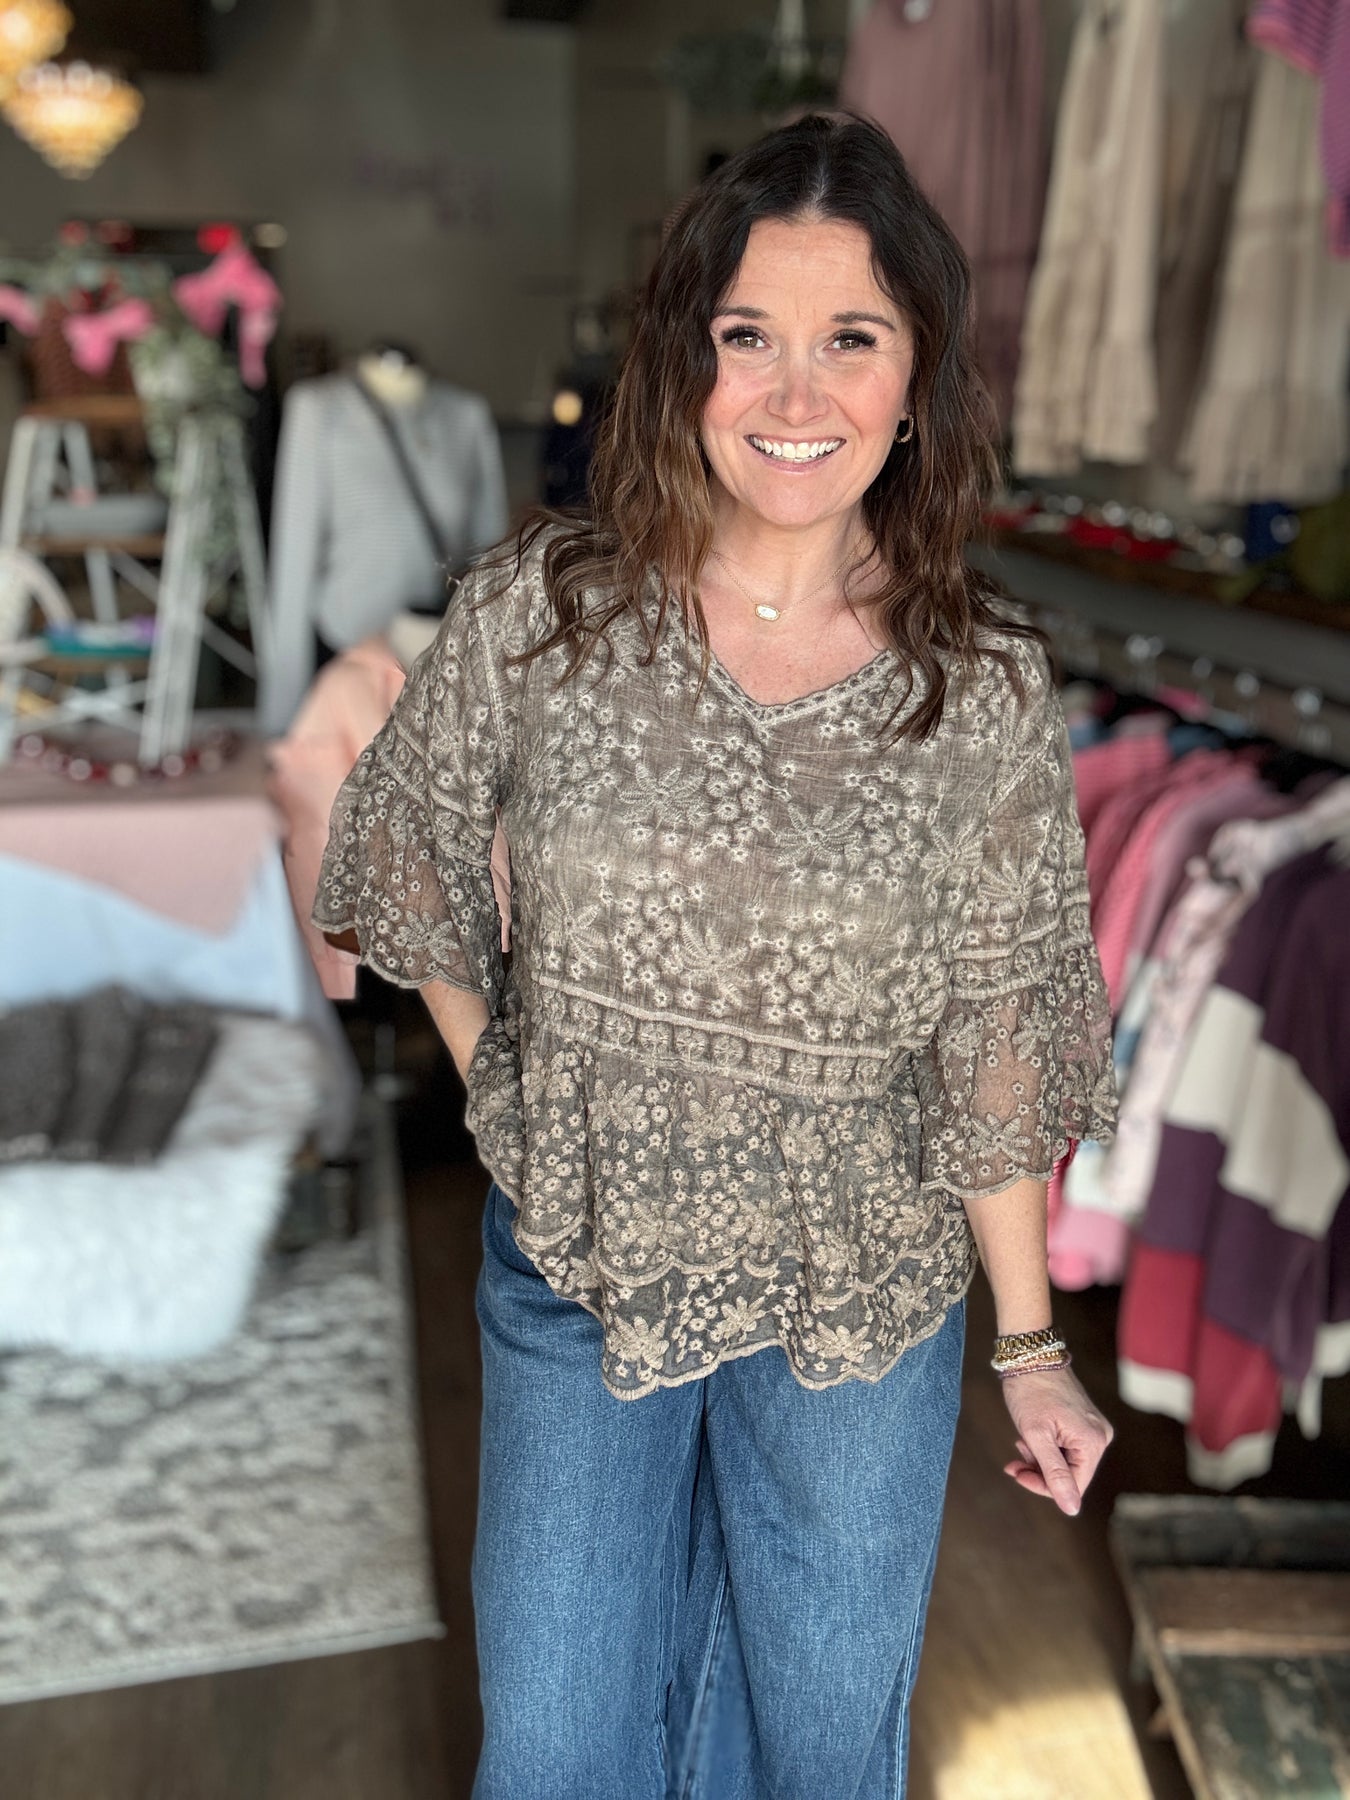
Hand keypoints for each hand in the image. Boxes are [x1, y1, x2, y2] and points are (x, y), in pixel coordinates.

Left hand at [999, 1365, 1112, 1515]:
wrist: (1030, 1354)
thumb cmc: (1030, 1391)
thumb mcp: (1037, 1436)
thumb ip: (1054, 1474)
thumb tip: (1071, 1509)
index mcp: (1093, 1443)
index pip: (1073, 1486)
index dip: (1042, 1486)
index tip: (1016, 1472)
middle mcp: (1100, 1437)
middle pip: (1070, 1475)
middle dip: (1039, 1470)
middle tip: (1014, 1460)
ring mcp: (1093, 1428)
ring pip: (1065, 1462)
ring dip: (1040, 1458)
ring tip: (1021, 1442)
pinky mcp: (1083, 1422)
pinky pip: (1066, 1447)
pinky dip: (1046, 1446)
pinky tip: (1030, 1435)